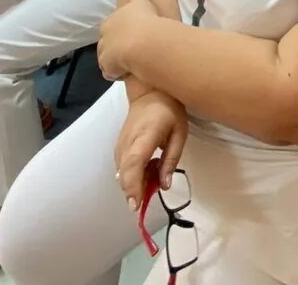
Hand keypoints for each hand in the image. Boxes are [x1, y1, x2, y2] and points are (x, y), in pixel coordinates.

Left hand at [98, 0, 158, 82]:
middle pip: (106, 42)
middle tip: (131, 52)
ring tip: (130, 64)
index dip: (118, 32)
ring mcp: (104, 50)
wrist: (143, 42)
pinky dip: (116, 73)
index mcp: (112, 19)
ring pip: (106, 58)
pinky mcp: (107, 65)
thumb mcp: (141, 1)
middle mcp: (105, 33)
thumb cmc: (146, 20)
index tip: (126, 36)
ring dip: (115, 61)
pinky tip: (127, 73)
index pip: (110, 26)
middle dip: (115, 47)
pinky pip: (110, 72)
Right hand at [115, 90, 187, 208]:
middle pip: (124, 173)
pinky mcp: (118, 146)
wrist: (149, 92)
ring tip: (151, 184)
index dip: (134, 185)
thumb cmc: (168, 111)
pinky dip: (131, 177)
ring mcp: (120, 144)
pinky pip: (122, 168)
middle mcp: (127, 142)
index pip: (134, 163)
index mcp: (145, 136)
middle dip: (133, 192)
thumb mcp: (179, 133)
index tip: (136, 204)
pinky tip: (145, 175)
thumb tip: (164, 185)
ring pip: (121, 173)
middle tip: (148, 200)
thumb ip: (171, 160)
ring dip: (134, 185)